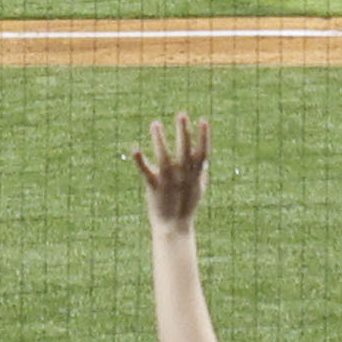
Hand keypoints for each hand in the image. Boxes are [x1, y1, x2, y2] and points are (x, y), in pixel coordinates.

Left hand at [133, 112, 211, 232]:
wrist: (174, 227)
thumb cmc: (187, 207)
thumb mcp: (199, 189)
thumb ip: (202, 174)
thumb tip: (205, 162)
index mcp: (196, 174)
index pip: (203, 152)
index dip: (204, 136)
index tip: (203, 120)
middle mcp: (183, 175)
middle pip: (185, 149)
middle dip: (184, 131)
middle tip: (181, 114)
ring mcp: (169, 180)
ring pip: (165, 156)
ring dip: (160, 138)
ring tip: (155, 123)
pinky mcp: (154, 186)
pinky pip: (146, 171)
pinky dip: (140, 161)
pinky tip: (135, 148)